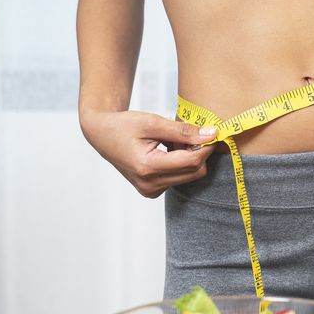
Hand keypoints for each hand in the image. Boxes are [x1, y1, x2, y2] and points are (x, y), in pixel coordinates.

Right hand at [80, 109, 218, 197]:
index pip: (191, 161)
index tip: (211, 131)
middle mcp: (149, 184)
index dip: (205, 146)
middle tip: (188, 133)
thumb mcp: (153, 122)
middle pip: (194, 172)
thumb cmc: (124, 125)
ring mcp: (150, 190)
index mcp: (147, 167)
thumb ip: (183, 131)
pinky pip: (179, 178)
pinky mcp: (152, 191)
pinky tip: (167, 150)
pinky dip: (180, 164)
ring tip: (171, 141)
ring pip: (189, 176)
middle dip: (198, 152)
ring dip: (188, 158)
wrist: (102, 135)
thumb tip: (211, 134)